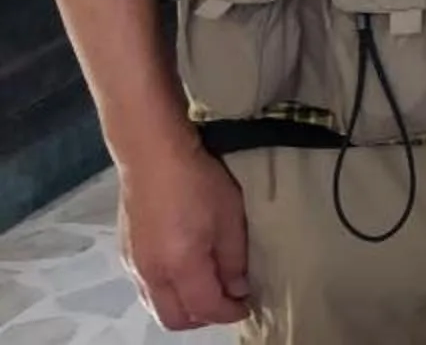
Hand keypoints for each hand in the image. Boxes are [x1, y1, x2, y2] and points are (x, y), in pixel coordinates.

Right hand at [117, 139, 249, 330]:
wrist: (152, 156)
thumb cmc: (197, 182)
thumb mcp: (229, 218)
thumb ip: (233, 260)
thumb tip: (237, 289)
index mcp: (180, 266)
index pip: (206, 309)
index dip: (230, 313)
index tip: (248, 306)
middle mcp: (150, 274)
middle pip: (174, 320)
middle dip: (204, 318)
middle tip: (227, 300)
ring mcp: (133, 266)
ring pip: (157, 307)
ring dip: (184, 308)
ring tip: (208, 287)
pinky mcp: (126, 255)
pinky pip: (147, 290)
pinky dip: (168, 293)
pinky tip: (186, 272)